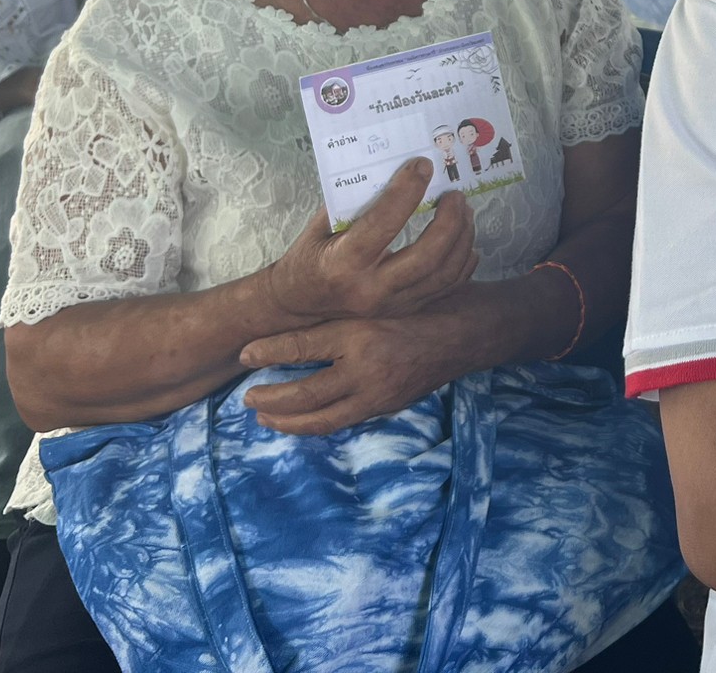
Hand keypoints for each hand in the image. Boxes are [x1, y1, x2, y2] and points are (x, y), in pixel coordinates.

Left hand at [239, 310, 470, 435]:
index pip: (301, 347)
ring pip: (322, 420)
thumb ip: (348, 301)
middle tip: (247, 397)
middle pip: (304, 396)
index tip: (244, 354)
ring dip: (289, 422)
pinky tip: (306, 418)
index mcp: (361, 332)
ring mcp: (377, 393)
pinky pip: (344, 420)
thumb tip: (305, 303)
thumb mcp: (384, 293)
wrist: (472, 330)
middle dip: (270, 400)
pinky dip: (318, 422)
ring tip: (266, 417)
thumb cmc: (429, 301)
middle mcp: (365, 368)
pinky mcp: (388, 406)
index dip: (268, 352)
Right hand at [258, 160, 476, 323]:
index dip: (407, 192)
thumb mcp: (321, 226)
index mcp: (342, 264)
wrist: (299, 307)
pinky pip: (446, 288)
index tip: (422, 166)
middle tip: (455, 195)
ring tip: (464, 211)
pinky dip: (462, 262)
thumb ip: (355, 202)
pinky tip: (465, 240)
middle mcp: (370, 290)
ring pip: (443, 275)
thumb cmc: (310, 257)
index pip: (383, 225)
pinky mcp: (404, 311)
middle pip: (426, 257)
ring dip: (461, 238)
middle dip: (449, 222)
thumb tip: (393, 170)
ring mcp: (391, 305)